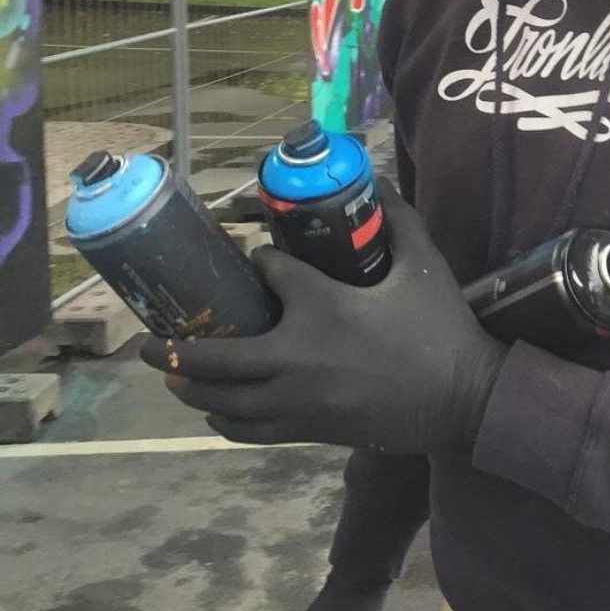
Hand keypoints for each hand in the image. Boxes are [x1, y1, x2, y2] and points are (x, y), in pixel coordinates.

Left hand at [141, 179, 507, 452]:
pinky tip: (215, 410)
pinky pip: (246, 430)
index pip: (267, 275)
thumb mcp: (424, 264)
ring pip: (222, 400)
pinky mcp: (307, 429)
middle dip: (174, 348)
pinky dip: (222, 420)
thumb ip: (399, 219)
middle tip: (147, 341)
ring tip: (170, 375)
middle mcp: (295, 356)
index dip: (257, 262)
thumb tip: (378, 181)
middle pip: (214, 357)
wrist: (460, 398)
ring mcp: (296, 399)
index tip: (255, 256)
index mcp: (322, 307)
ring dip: (190, 386)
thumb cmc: (441, 328)